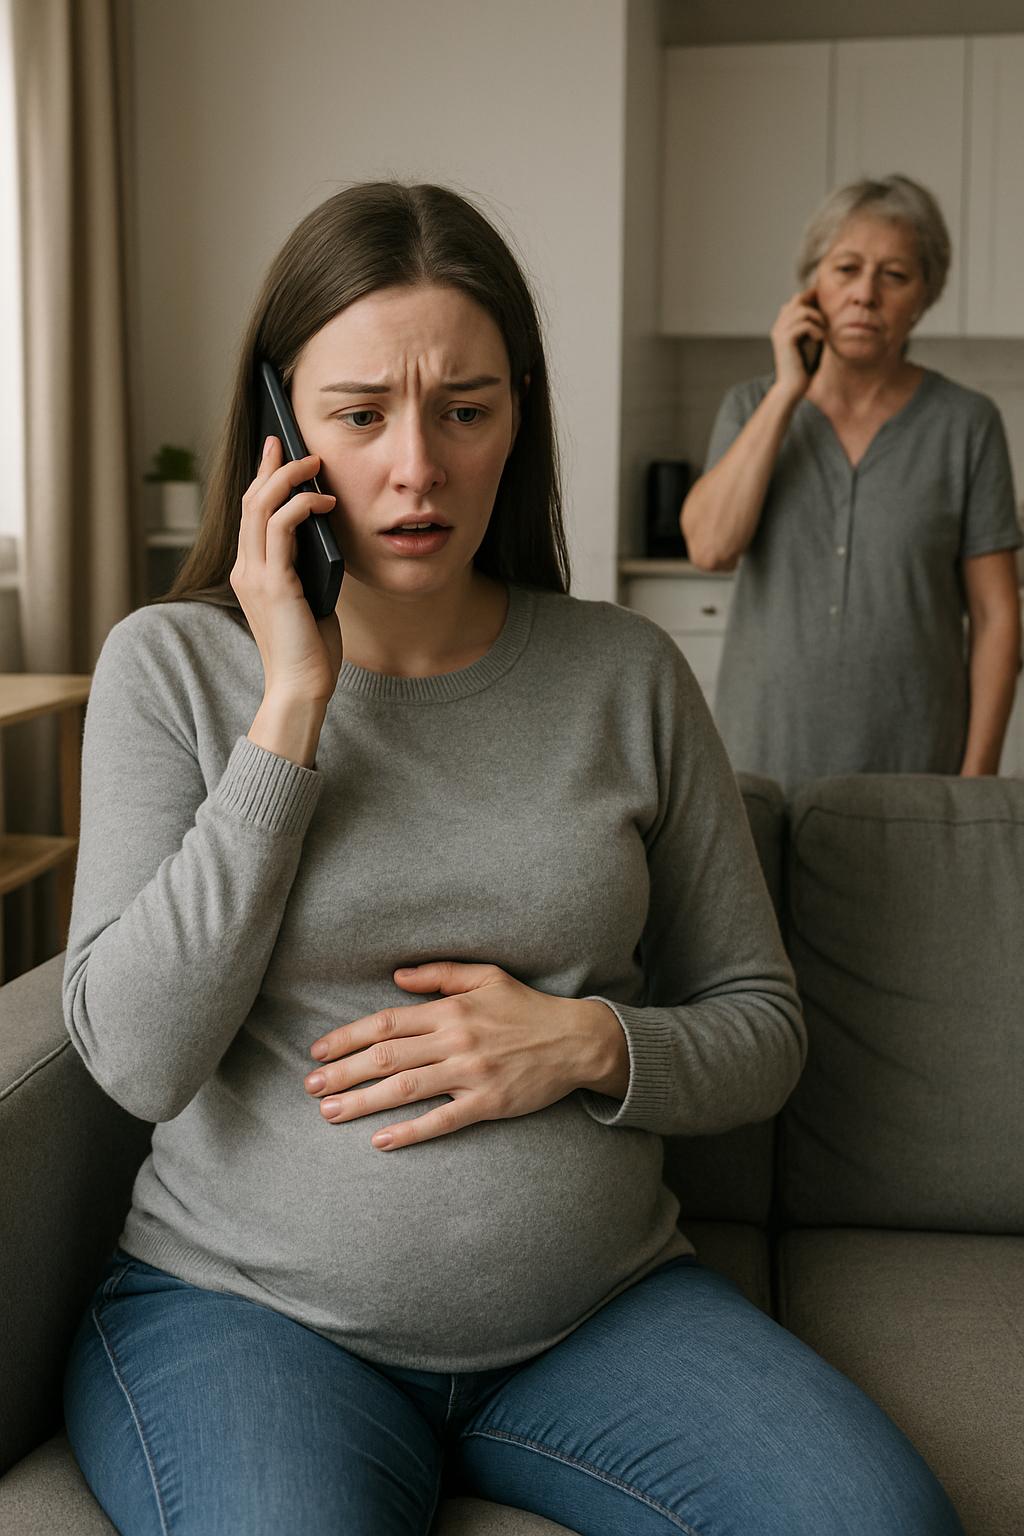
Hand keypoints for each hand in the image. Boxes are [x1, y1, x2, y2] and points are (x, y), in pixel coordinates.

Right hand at [231, 435, 342, 706]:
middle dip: (271, 466)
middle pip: (250, 501)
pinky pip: (281, 528)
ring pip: (260, 507)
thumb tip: (326, 535)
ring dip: (288, 478)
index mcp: (250, 574)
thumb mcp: (310, 598)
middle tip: (292, 442)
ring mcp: (255, 576)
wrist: (300, 687)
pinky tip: (325, 502)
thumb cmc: (309, 650)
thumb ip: (308, 568)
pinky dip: (303, 506)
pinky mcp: (274, 584)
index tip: (277, 451)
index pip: (250, 515)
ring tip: (314, 464)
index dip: (262, 479)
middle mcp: (245, 570)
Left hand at [303, 961, 627, 1149]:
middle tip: (310, 1087)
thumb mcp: (486, 976)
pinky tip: (381, 1140)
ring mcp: (471, 1073)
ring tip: (330, 1113)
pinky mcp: (488, 1103)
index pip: (386, 1022)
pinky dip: (410, 1131)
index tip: (318, 1051)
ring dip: (363, 1101)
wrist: (576, 1040)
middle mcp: (455, 1040)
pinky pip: (442, 1119)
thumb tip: (396, 976)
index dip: (348, 1037)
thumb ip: (440, 974)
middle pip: (387, 1057)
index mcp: (450, 1009)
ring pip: (406, 1088)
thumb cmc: (526, 1007)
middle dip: (343, 1072)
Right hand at [770, 286, 825, 400]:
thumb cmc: (804, 367)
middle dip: (815, 302)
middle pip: (797, 299)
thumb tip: (825, 311)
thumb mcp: (811, 341)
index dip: (811, 297)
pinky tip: (820, 339)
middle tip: (827, 314)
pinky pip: (804, 324)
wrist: (793, 386)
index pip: (795, 301)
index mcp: (783, 326)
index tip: (826, 304)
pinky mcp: (785, 340)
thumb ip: (814, 326)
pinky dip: (816, 330)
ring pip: (801, 310)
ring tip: (823, 331)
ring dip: (817, 318)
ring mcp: (780, 332)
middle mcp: (779, 326)